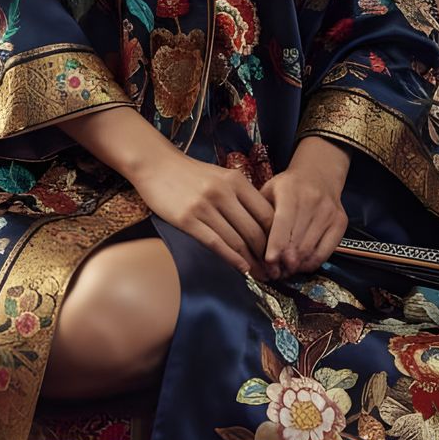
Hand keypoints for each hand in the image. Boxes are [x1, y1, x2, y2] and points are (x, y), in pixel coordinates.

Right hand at [126, 145, 274, 276]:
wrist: (156, 164)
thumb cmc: (190, 174)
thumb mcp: (221, 177)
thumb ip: (241, 196)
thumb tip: (264, 225)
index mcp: (236, 181)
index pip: (266, 214)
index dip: (278, 237)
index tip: (282, 253)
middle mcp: (223, 192)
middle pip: (254, 230)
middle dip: (268, 255)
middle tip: (275, 271)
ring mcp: (204, 206)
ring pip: (237, 240)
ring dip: (252, 262)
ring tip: (261, 275)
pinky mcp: (187, 219)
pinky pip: (215, 243)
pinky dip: (232, 259)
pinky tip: (242, 269)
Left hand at [259, 139, 349, 278]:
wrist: (318, 175)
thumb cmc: (287, 187)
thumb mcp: (268, 191)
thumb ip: (260, 214)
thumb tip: (251, 244)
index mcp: (290, 192)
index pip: (283, 224)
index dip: (276, 246)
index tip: (268, 262)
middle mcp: (313, 201)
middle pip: (297, 241)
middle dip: (284, 261)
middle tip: (272, 272)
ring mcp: (329, 213)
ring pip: (310, 249)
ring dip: (296, 265)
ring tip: (283, 271)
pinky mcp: (340, 223)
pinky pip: (325, 252)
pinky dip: (311, 263)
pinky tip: (299, 265)